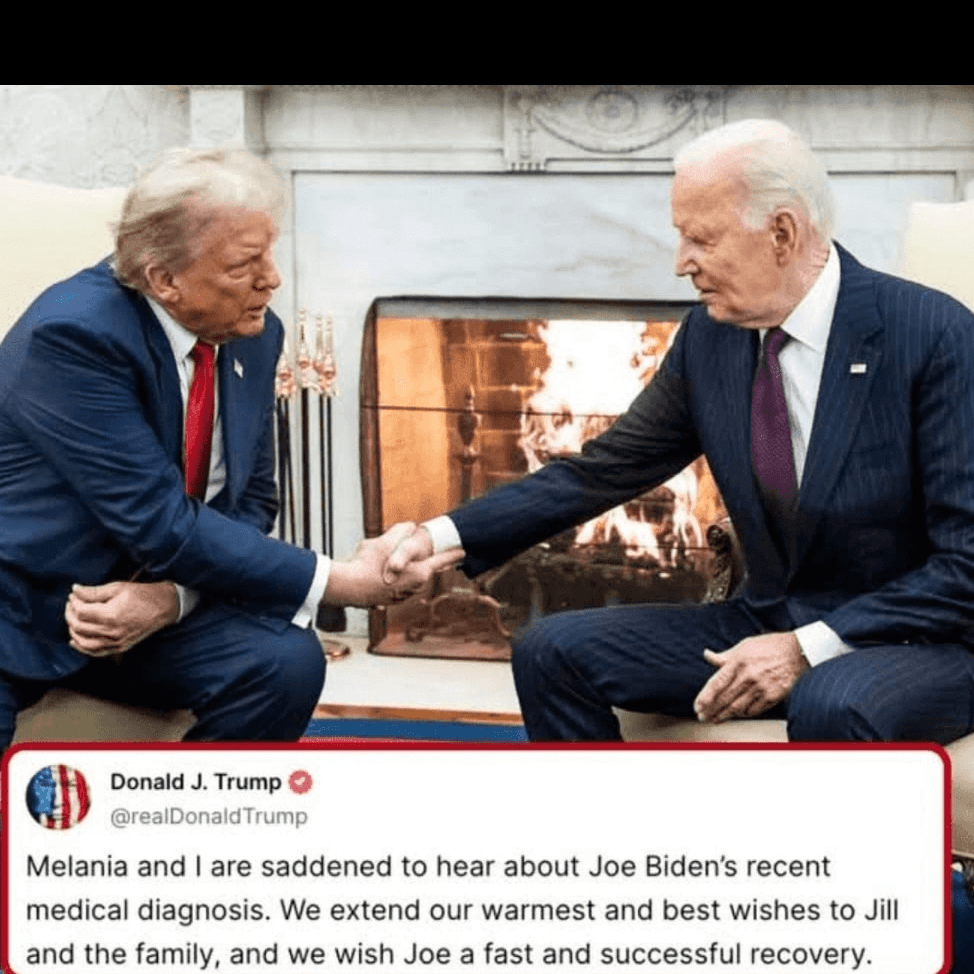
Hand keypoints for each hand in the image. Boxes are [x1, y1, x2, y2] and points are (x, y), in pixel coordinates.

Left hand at [65, 581, 179, 656]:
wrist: (164, 607)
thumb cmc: (143, 595)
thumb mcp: (118, 587)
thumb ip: (94, 591)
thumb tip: (75, 590)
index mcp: (111, 615)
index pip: (81, 612)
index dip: (73, 602)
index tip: (74, 595)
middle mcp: (112, 631)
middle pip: (79, 626)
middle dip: (70, 614)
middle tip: (72, 604)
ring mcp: (116, 642)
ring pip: (83, 642)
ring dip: (73, 630)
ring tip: (73, 619)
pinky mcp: (120, 647)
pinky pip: (95, 652)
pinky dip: (82, 647)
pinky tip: (75, 640)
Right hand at [324, 523, 463, 608]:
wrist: (345, 587)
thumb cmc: (366, 564)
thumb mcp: (386, 541)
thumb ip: (402, 531)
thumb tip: (411, 526)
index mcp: (419, 573)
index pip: (441, 560)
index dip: (453, 554)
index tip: (463, 552)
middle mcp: (414, 587)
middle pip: (427, 570)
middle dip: (431, 561)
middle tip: (440, 556)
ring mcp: (401, 596)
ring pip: (412, 579)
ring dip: (410, 570)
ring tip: (407, 561)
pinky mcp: (388, 600)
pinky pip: (398, 586)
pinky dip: (397, 578)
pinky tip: (386, 572)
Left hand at [693, 631, 807, 723]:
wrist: (797, 651)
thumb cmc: (769, 646)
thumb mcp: (744, 646)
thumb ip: (724, 656)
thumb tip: (707, 655)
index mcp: (738, 661)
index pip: (716, 683)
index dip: (705, 697)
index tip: (697, 706)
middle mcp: (748, 676)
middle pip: (725, 698)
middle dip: (711, 710)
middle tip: (703, 717)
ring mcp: (761, 687)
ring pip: (738, 707)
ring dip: (724, 715)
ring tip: (715, 719)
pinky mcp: (773, 696)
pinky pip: (754, 710)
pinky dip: (744, 714)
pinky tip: (737, 715)